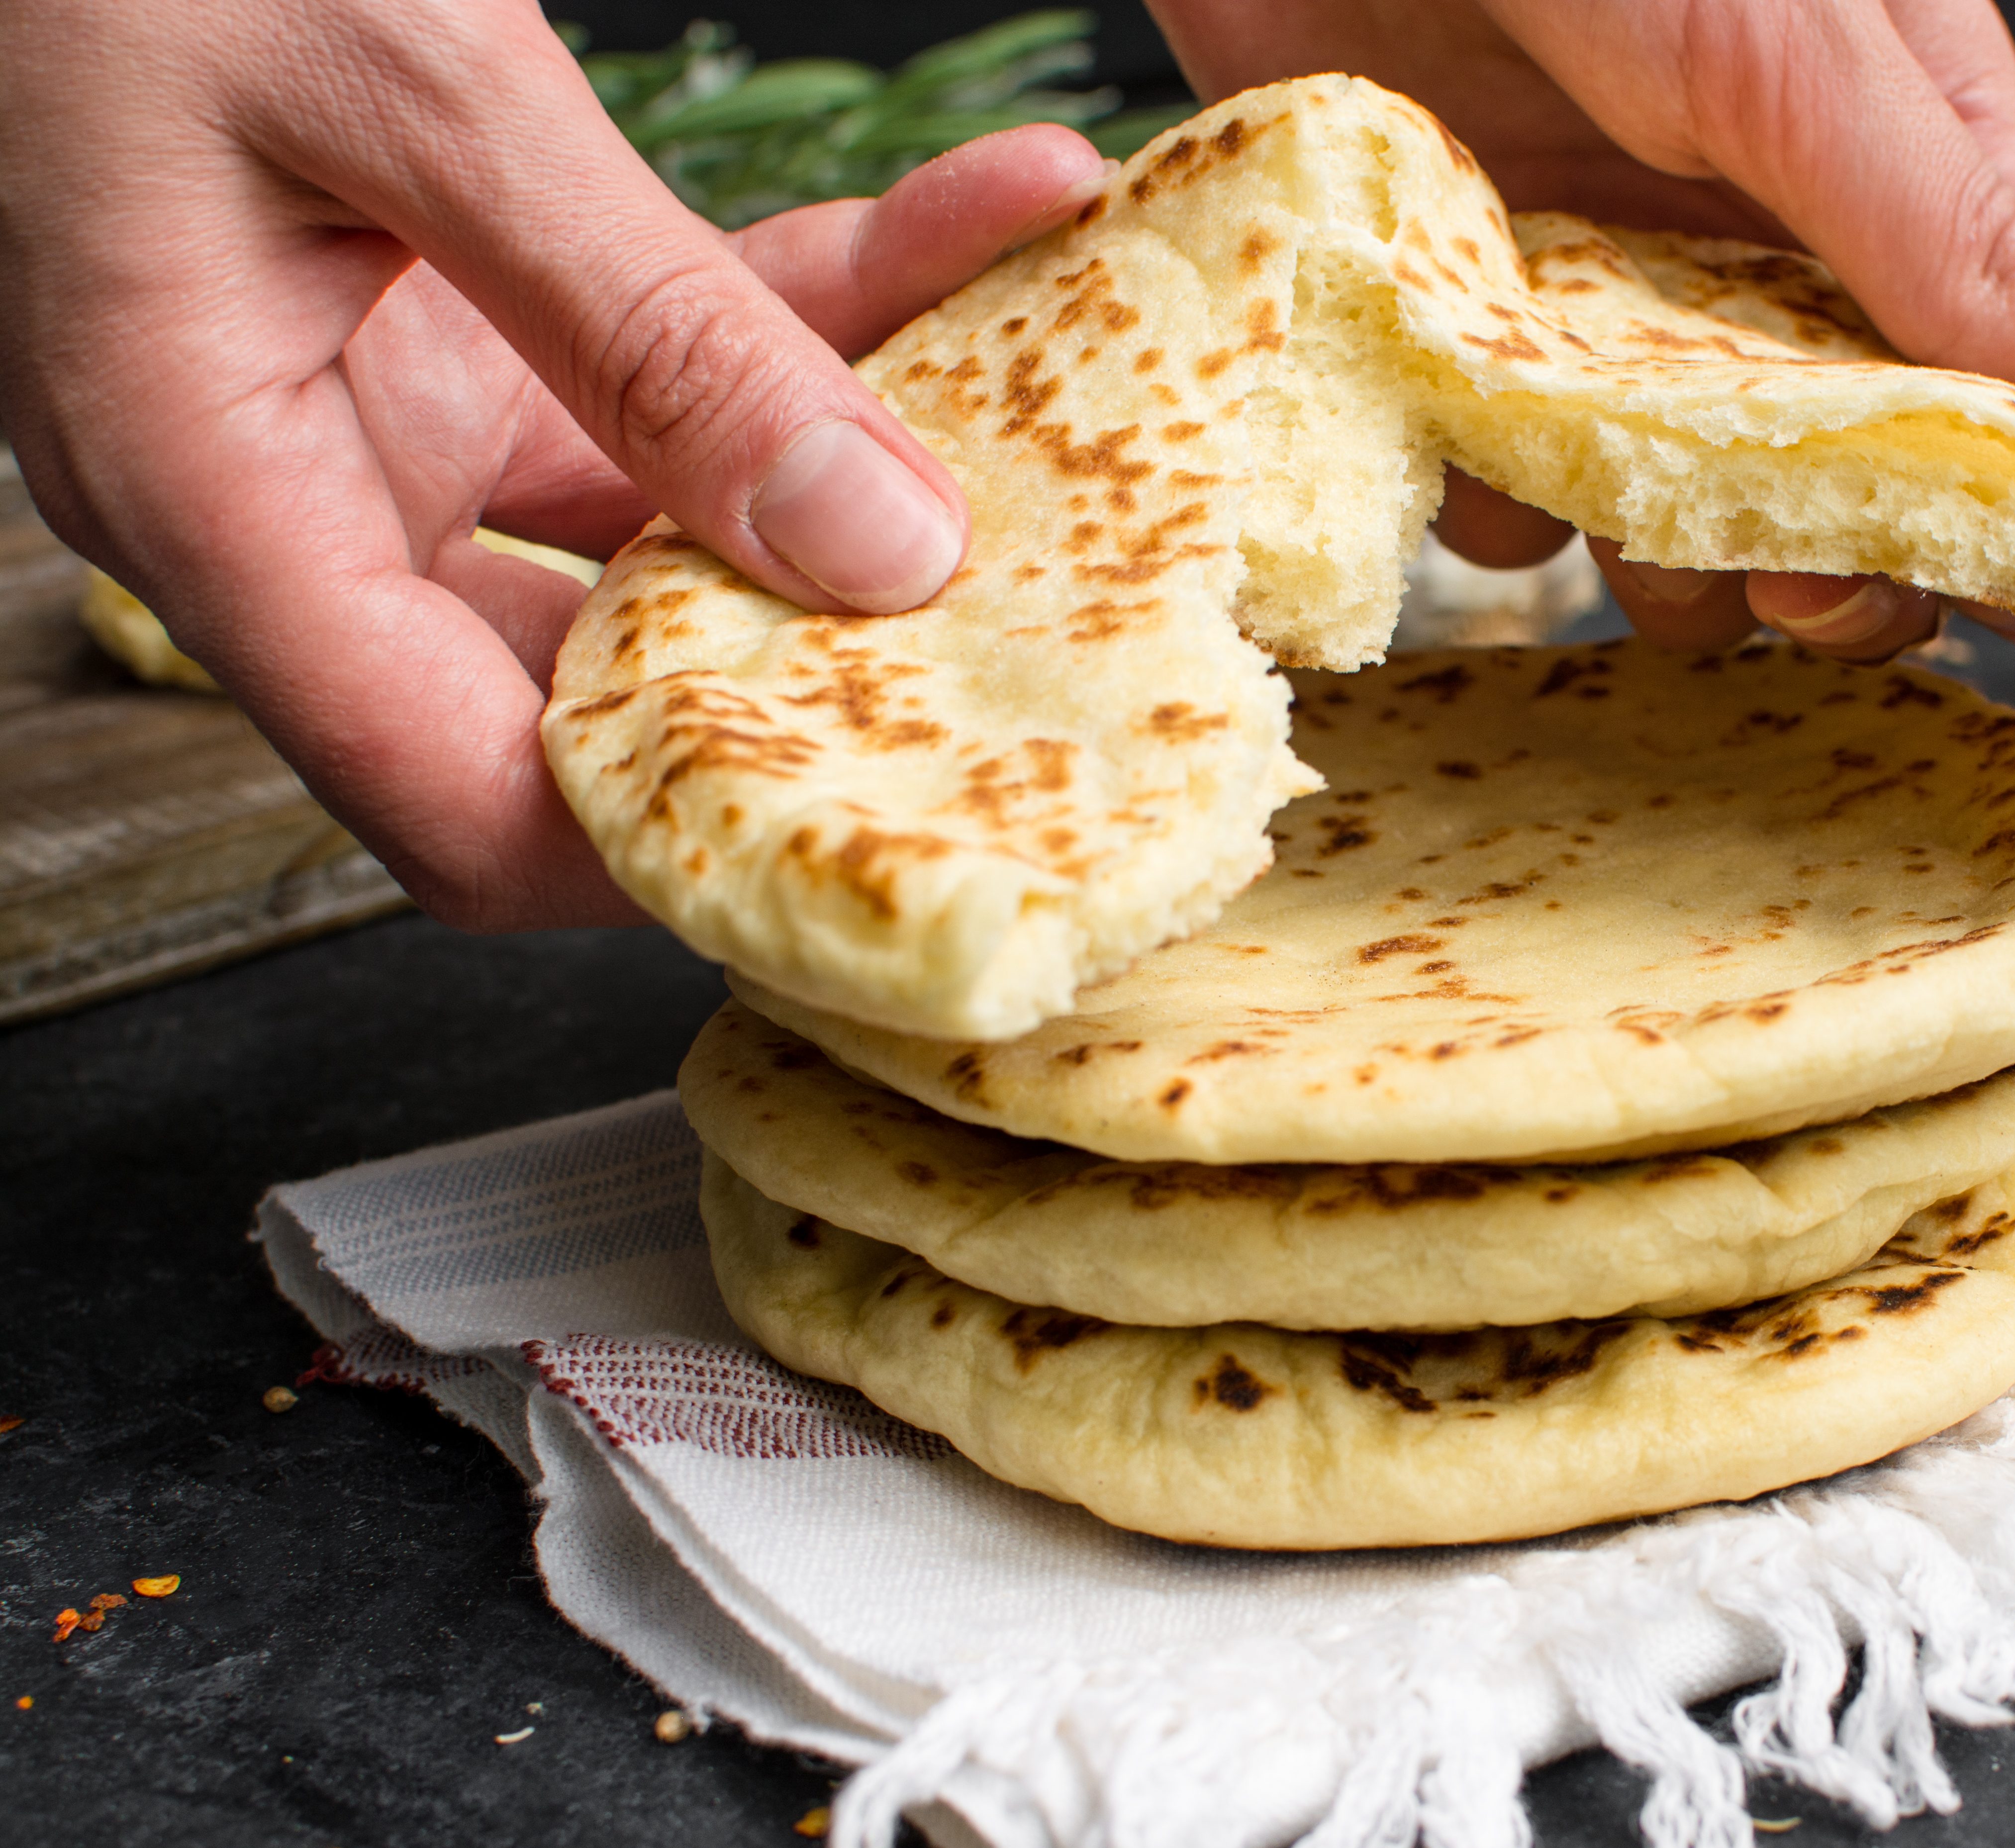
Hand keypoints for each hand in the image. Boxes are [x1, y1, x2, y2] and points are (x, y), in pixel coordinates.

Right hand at [0, 0, 1102, 927]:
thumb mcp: (407, 87)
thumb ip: (644, 325)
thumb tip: (871, 539)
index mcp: (211, 492)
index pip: (457, 805)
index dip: (664, 843)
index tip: (875, 821)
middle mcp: (296, 487)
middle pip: (587, 688)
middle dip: (804, 663)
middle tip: (1019, 639)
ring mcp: (384, 409)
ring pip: (668, 517)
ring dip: (852, 459)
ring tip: (1053, 407)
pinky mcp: (459, 325)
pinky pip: (666, 368)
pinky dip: (812, 314)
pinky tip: (983, 224)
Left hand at [1157, 0, 2014, 660]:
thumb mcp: (1796, 54)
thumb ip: (1972, 231)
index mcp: (1907, 166)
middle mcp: (1771, 246)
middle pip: (1859, 482)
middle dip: (1842, 564)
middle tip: (1793, 585)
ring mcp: (1618, 288)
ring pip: (1686, 506)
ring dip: (1666, 560)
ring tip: (1629, 542)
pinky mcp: (1469, 315)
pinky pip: (1507, 477)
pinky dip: (1494, 500)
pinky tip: (1471, 454)